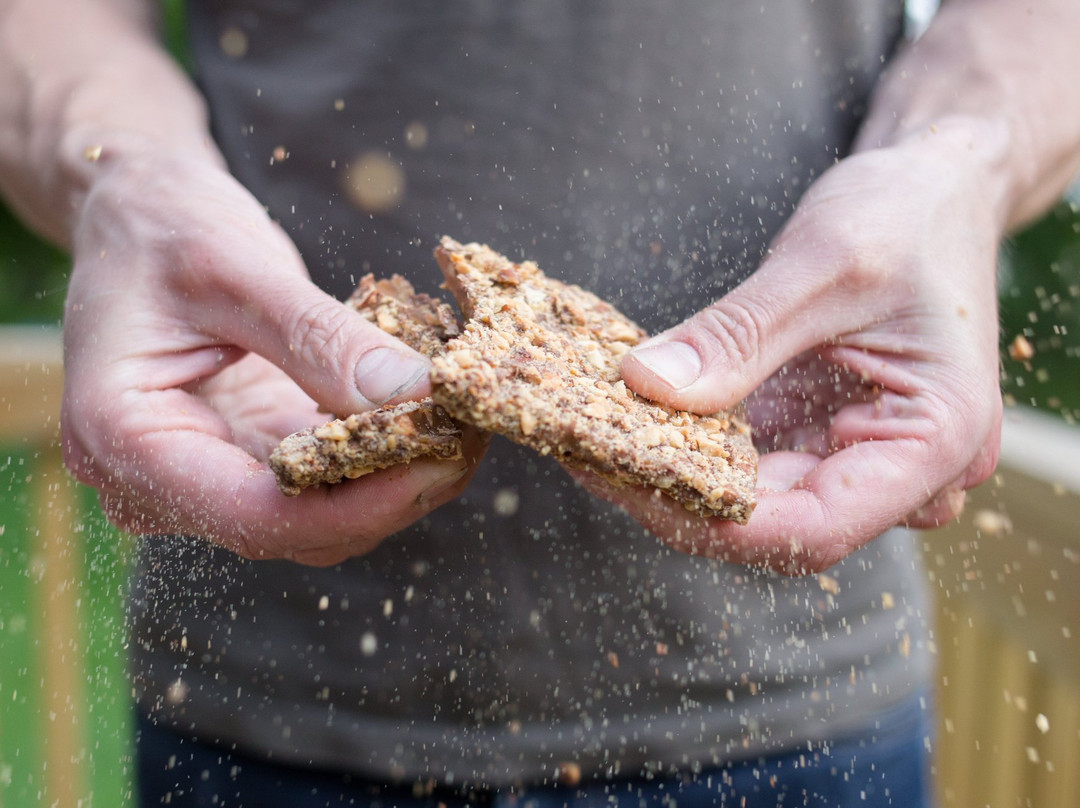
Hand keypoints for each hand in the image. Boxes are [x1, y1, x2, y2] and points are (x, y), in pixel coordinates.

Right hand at [61, 145, 481, 564]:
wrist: (138, 212)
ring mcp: (210, 472)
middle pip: (298, 527)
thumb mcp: (233, 267)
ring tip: (460, 419)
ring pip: (324, 512)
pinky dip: (381, 448)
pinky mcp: (253, 451)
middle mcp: (160, 479)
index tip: (440, 464)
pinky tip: (425, 408)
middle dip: (392, 490)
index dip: (358, 504)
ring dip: (397, 474)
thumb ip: (319, 338)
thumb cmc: (159, 226)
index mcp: (123, 440)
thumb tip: (412, 395)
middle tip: (470, 434)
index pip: (255, 515)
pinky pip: (328, 474)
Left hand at [593, 128, 1003, 572]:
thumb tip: (646, 385)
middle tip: (593, 453)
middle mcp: (910, 471)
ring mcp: (864, 456)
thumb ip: (738, 336)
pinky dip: (699, 445)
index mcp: (939, 439)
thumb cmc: (906, 216)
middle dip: (682, 497)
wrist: (937, 191)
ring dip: (682, 475)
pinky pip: (757, 462)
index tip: (628, 480)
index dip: (714, 519)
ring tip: (602, 435)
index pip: (815, 526)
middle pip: (779, 526)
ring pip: (760, 503)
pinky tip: (639, 418)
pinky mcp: (825, 434)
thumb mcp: (822, 264)